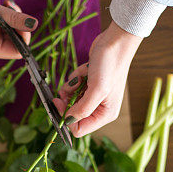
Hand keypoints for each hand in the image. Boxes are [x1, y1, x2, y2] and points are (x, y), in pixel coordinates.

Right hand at [0, 0, 37, 58]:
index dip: (23, 38)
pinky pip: (8, 24)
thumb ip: (15, 19)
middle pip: (16, 41)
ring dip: (14, 16)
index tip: (22, 21)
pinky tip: (4, 3)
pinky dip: (9, 14)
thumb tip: (34, 24)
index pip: (16, 52)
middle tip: (13, 7)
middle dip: (19, 24)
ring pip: (13, 31)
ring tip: (7, 2)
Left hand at [53, 21, 142, 136]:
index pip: (79, 129)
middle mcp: (100, 108)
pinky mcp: (89, 85)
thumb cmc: (110, 65)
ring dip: (72, 87)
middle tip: (67, 89)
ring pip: (71, 99)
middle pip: (73, 114)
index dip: (67, 119)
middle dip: (68, 100)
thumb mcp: (97, 90)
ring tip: (81, 76)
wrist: (114, 42)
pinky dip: (75, 78)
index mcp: (105, 114)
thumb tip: (68, 120)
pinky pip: (73, 87)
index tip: (58, 104)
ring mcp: (94, 96)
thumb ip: (82, 109)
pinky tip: (85, 70)